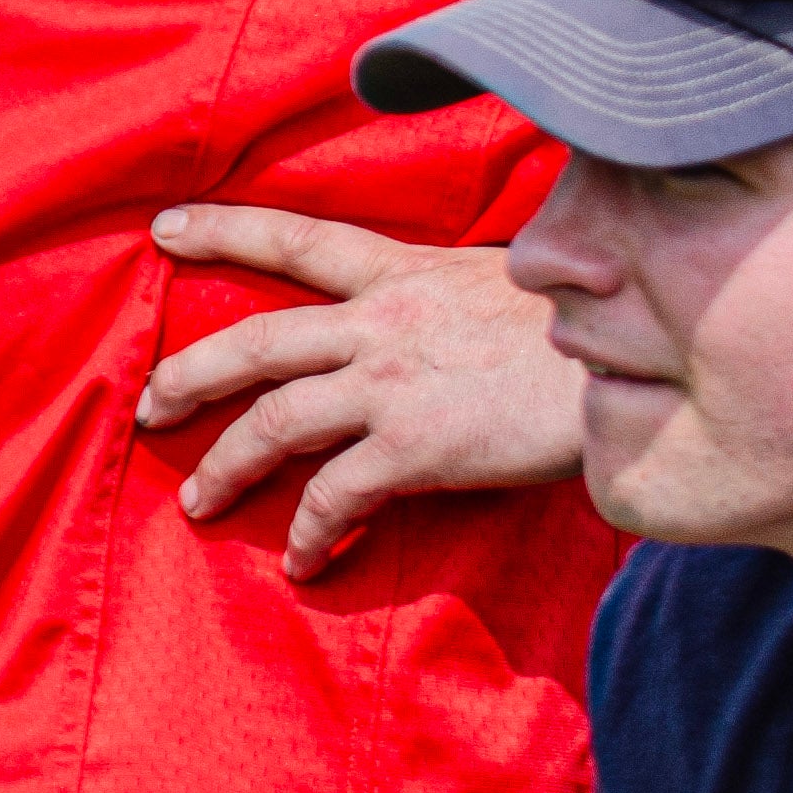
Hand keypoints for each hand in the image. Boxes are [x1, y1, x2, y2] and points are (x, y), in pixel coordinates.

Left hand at [139, 204, 586, 578]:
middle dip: (191, 373)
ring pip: (274, 421)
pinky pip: (337, 496)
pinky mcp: (415, 446)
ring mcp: (392, 384)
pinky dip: (311, 532)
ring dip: (226, 466)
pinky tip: (303, 564)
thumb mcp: (513, 279)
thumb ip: (456, 293)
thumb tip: (449, 304)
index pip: (297, 238)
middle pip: (256, 341)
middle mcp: (383, 321)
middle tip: (150, 403)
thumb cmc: (597, 324)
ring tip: (198, 503)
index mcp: (404, 273)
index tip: (164, 229)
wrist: (643, 363)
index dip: (224, 231)